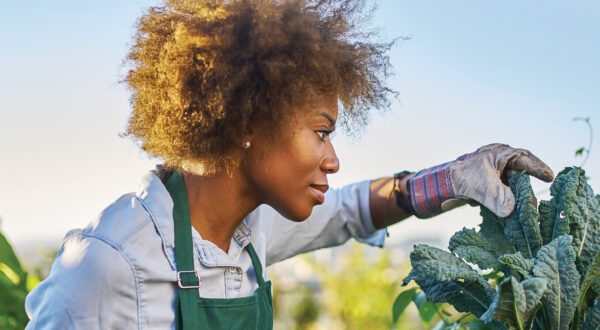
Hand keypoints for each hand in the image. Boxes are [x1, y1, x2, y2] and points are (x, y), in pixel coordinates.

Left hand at [402, 143, 553, 217]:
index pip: (524, 158)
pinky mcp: (486, 188)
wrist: (435, 188)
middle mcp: (497, 162)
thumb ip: (498, 197)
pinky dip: (506, 205)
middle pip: (520, 176)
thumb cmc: (458, 180)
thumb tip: (513, 210)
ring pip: (511, 187)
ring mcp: (492, 175)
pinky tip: (510, 218)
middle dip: (527, 192)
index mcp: (498, 154)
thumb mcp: (481, 188)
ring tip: (526, 216)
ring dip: (517, 201)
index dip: (539, 168)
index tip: (551, 177)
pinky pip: (502, 195)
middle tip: (535, 208)